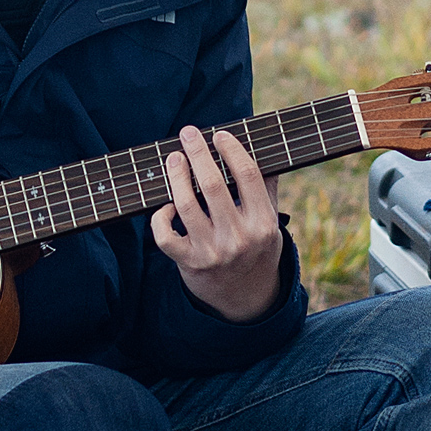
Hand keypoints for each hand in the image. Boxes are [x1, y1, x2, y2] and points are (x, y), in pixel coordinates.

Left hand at [149, 126, 283, 322]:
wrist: (243, 297)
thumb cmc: (256, 249)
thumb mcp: (270, 223)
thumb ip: (266, 190)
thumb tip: (265, 150)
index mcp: (263, 223)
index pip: (248, 177)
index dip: (232, 150)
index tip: (219, 134)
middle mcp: (238, 238)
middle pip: (213, 185)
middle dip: (198, 154)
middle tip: (188, 133)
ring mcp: (212, 251)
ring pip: (185, 205)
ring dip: (176, 177)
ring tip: (174, 158)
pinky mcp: (188, 262)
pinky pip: (165, 236)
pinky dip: (160, 216)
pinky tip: (166, 204)